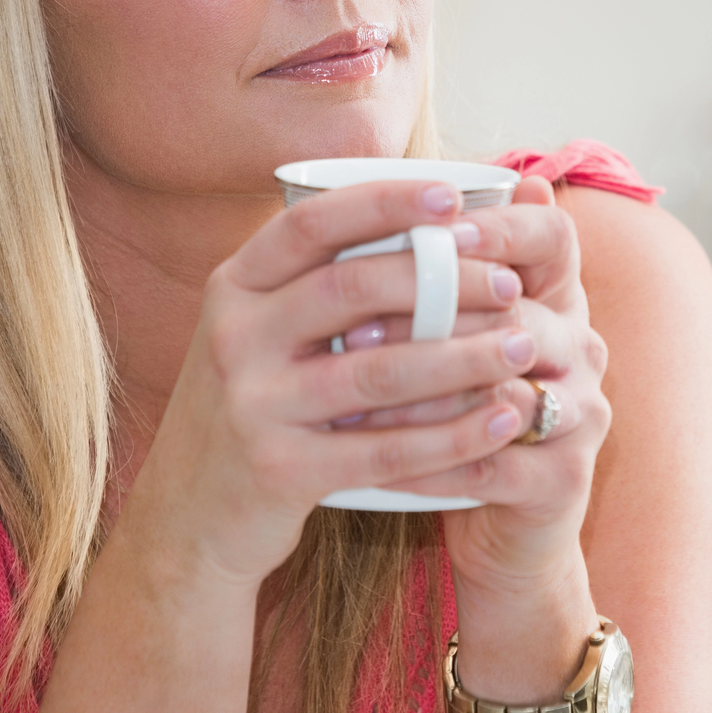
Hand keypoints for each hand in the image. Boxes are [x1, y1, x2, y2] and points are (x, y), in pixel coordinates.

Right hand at [121, 180, 543, 587]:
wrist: (187, 516)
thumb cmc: (250, 405)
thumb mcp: (258, 333)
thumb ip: (316, 281)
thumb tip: (423, 222)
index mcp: (233, 286)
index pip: (311, 223)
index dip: (384, 202)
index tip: (454, 196)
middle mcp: (233, 336)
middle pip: (351, 287)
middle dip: (443, 278)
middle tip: (511, 283)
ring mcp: (251, 405)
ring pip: (377, 370)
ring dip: (463, 356)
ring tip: (524, 345)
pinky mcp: (279, 471)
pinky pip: (383, 450)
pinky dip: (451, 436)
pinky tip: (500, 420)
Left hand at [362, 176, 609, 593]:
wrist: (504, 523)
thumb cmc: (459, 410)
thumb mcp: (450, 338)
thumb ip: (424, 279)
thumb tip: (360, 208)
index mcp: (560, 295)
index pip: (553, 235)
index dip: (498, 227)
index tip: (430, 230)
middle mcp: (583, 346)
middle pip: (519, 315)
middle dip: (431, 322)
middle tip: (350, 331)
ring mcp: (584, 413)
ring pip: (500, 395)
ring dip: (418, 400)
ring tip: (346, 404)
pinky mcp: (566, 479)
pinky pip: (490, 465)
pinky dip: (426, 465)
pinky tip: (370, 465)